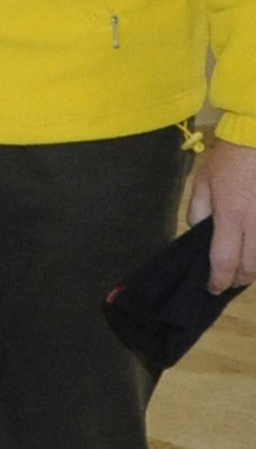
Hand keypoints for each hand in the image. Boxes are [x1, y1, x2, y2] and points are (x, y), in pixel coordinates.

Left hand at [189, 136, 255, 292]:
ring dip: (253, 270)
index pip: (224, 261)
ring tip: (241, 270)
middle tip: (226, 281)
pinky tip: (254, 253)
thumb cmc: (229, 161)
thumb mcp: (202, 183)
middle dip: (237, 280)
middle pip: (250, 268)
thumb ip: (198, 212)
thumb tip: (200, 233)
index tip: (212, 287)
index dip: (218, 280)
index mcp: (231, 217)